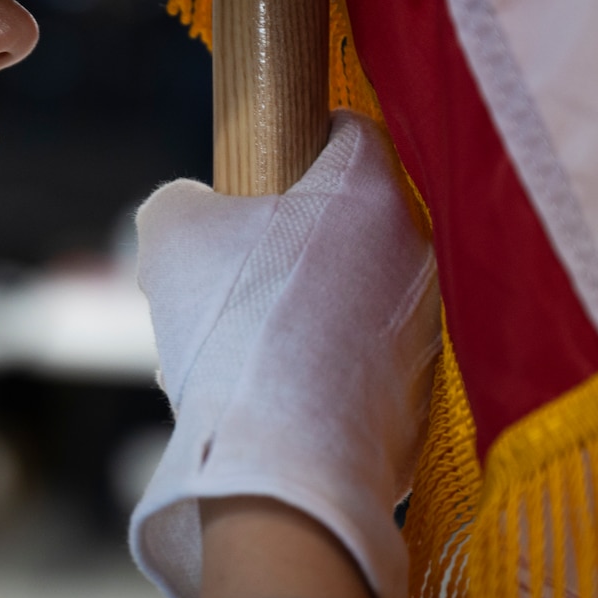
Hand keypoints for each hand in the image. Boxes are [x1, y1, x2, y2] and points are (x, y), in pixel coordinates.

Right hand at [128, 111, 439, 597]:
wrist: (281, 467)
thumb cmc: (230, 328)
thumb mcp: (173, 233)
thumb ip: (183, 202)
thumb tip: (193, 213)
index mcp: (367, 190)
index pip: (349, 130)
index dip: (301, 139)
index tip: (264, 171)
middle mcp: (414, 249)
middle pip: (351, 218)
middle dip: (295, 235)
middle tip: (237, 268)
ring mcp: (425, 326)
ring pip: (357, 291)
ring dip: (307, 304)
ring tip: (242, 345)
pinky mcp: (422, 394)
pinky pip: (365, 358)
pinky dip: (325, 366)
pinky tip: (273, 393)